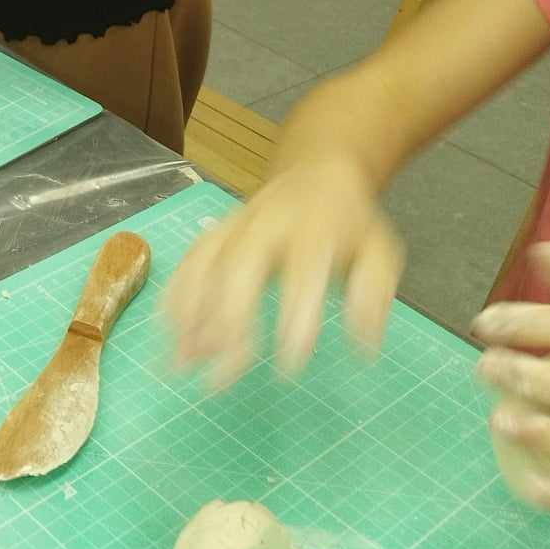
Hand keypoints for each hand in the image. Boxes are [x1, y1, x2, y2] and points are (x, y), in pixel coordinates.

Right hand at [163, 157, 403, 387]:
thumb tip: (364, 348)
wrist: (317, 173)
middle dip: (229, 320)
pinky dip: (176, 293)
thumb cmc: (350, 225)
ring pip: (206, 263)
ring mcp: (236, 225)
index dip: (295, 317)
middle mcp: (269, 223)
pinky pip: (189, 259)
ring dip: (191, 313)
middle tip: (225, 375)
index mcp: (314, 228)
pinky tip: (168, 329)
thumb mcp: (380, 252)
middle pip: (241, 266)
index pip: (302, 272)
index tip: (289, 367)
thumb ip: (372, 296)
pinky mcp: (216, 230)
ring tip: (182, 362)